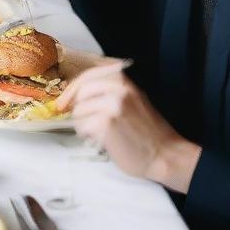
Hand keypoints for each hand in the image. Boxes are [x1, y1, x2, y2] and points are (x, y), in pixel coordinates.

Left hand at [55, 64, 200, 193]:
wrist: (164, 154)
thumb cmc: (145, 130)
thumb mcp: (130, 99)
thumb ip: (106, 90)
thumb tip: (73, 93)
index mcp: (123, 79)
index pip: (87, 74)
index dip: (73, 88)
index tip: (65, 101)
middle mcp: (118, 87)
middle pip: (79, 91)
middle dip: (79, 108)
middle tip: (87, 123)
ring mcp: (112, 103)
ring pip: (78, 111)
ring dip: (84, 124)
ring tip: (102, 133)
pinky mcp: (106, 122)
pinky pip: (82, 126)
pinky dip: (88, 135)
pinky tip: (103, 140)